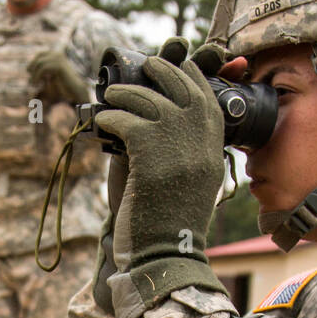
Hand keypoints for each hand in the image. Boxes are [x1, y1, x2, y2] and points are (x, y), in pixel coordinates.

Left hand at [28, 49, 87, 103]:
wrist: (75, 90)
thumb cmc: (63, 85)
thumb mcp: (50, 76)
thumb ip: (42, 71)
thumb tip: (27, 68)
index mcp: (57, 55)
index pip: (40, 54)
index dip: (33, 62)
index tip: (29, 72)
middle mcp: (58, 54)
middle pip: (39, 58)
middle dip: (32, 68)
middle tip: (30, 80)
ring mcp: (59, 59)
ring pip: (40, 64)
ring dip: (34, 75)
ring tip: (33, 84)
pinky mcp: (59, 65)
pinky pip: (43, 68)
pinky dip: (37, 77)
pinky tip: (37, 84)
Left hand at [94, 37, 225, 272]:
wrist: (164, 253)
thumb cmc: (173, 221)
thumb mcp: (195, 181)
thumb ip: (189, 150)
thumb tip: (170, 119)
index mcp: (213, 148)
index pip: (207, 98)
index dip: (192, 77)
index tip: (178, 64)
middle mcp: (200, 141)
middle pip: (182, 88)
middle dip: (163, 71)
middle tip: (146, 64)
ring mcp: (176, 145)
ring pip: (150, 99)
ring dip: (127, 93)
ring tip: (112, 95)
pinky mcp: (148, 153)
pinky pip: (126, 120)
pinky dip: (111, 116)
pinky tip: (103, 120)